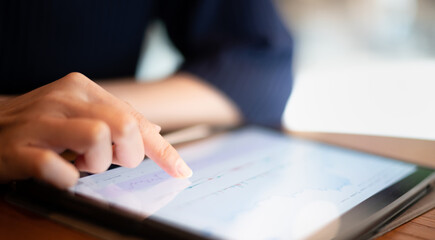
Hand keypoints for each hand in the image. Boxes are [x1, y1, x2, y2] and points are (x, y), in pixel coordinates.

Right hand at [0, 72, 191, 187]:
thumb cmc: (40, 124)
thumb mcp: (79, 113)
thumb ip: (116, 119)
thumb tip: (157, 132)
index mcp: (82, 88)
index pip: (135, 118)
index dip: (162, 149)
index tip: (180, 170)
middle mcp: (63, 98)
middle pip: (124, 125)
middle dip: (129, 153)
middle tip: (112, 160)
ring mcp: (39, 122)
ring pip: (98, 139)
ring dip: (97, 163)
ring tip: (80, 163)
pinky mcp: (18, 149)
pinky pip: (58, 169)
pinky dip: (68, 180)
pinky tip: (60, 174)